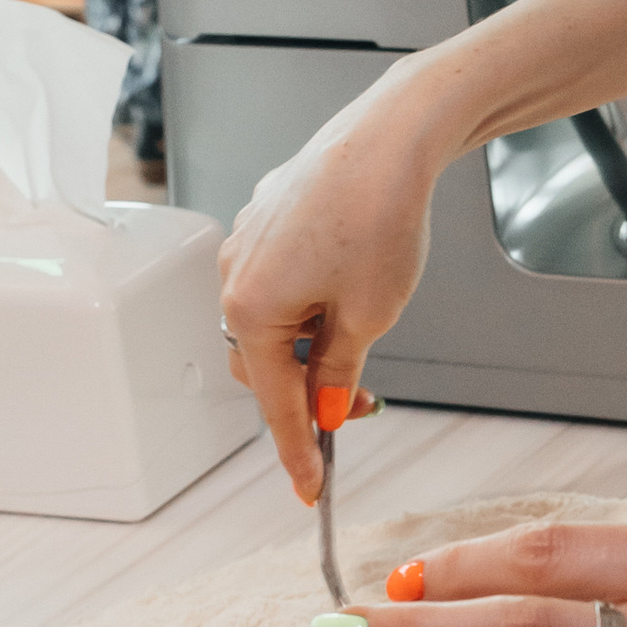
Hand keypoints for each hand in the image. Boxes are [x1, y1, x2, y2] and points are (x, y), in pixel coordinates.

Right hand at [217, 71, 445, 497]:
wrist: (391, 138)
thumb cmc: (379, 216)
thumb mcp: (369, 317)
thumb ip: (340, 370)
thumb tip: (329, 404)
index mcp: (251, 307)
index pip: (274, 402)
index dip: (298, 450)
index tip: (309, 489)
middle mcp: (236, 273)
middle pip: (265, 362)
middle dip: (310, 387)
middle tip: (361, 400)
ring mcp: (248, 241)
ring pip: (274, 318)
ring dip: (312, 341)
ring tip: (363, 329)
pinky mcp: (269, 217)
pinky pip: (281, 278)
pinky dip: (311, 302)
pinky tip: (350, 289)